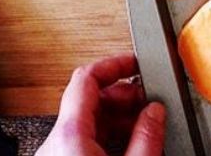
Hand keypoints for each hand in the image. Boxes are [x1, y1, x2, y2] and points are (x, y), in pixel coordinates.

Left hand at [36, 53, 165, 155]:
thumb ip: (147, 136)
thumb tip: (156, 112)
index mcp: (69, 134)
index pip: (86, 77)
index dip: (114, 64)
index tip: (135, 64)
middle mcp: (55, 141)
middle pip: (88, 98)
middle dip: (123, 95)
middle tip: (149, 102)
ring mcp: (56, 153)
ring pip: (86, 120)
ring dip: (117, 117)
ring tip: (144, 126)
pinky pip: (82, 139)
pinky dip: (107, 135)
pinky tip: (130, 144)